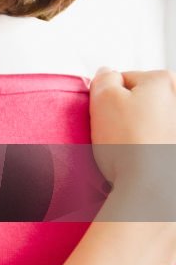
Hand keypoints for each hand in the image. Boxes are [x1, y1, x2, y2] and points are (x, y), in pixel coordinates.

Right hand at [89, 68, 175, 221]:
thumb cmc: (130, 146)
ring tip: (135, 151)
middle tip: (119, 136)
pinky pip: (162, 140)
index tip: (106, 119)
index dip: (108, 99)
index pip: (124, 80)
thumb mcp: (102, 99)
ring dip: (145, 131)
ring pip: (155, 121)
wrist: (154, 190)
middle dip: (131, 114)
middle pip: (144, 100)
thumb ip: (103, 78)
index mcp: (163, 80)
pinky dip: (155, 147)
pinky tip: (149, 159)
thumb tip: (107, 74)